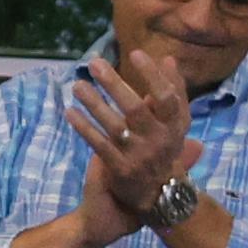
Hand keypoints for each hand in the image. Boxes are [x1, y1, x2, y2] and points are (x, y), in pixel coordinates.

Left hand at [62, 45, 198, 242]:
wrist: (160, 194)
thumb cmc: (166, 147)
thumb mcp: (177, 123)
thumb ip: (175, 91)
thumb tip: (168, 58)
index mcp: (174, 125)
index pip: (167, 97)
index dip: (153, 75)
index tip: (135, 53)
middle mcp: (158, 140)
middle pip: (136, 109)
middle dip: (114, 84)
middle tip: (95, 64)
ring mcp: (138, 156)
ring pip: (114, 126)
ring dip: (94, 104)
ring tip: (77, 85)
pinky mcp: (120, 169)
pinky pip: (99, 145)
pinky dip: (84, 128)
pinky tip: (70, 112)